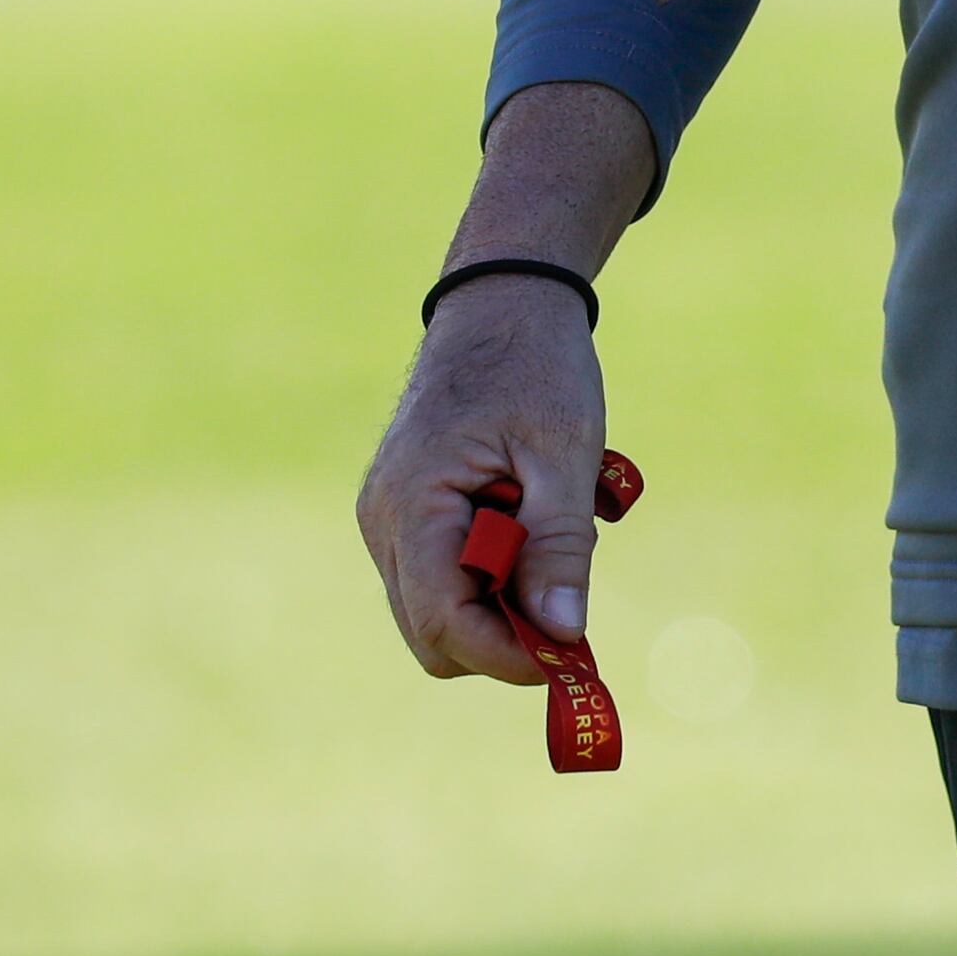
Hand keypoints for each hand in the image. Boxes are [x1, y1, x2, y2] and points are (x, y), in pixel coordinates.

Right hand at [356, 278, 609, 683]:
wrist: (502, 299)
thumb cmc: (535, 363)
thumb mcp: (562, 451)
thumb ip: (558, 546)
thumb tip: (564, 635)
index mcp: (413, 503)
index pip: (442, 623)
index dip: (507, 654)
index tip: (572, 655)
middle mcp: (384, 522)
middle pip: (433, 634)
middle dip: (504, 635)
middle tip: (571, 598)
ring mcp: (389, 520)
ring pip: (438, 612)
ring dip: (502, 602)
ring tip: (553, 539)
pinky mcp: (408, 514)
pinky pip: (445, 576)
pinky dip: (493, 573)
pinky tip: (531, 522)